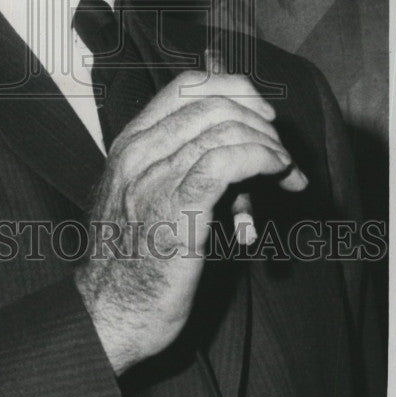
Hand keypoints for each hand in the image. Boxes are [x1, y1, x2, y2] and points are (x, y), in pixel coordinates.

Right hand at [74, 70, 306, 374]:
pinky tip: (276, 173)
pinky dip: (261, 159)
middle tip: (281, 150)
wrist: (109, 310)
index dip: (232, 88)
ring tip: (286, 170)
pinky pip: (228, 162)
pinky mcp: (178, 209)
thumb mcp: (144, 195)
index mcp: (128, 143)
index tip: (261, 110)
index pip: (185, 86)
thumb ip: (178, 164)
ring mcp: (154, 178)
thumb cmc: (132, 258)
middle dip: (259, 121)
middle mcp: (138, 152)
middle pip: (212, 103)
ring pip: (225, 129)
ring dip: (269, 145)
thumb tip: (238, 151)